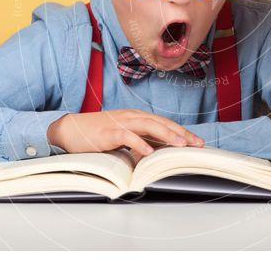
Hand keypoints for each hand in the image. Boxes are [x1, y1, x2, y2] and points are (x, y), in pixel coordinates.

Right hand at [46, 109, 203, 156]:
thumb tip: (159, 153)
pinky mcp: (108, 132)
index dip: (183, 132)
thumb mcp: (124, 137)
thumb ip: (141, 141)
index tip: (198, 142)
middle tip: (197, 144)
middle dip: (181, 133)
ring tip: (181, 145)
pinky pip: (126, 136)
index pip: (165, 124)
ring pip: (148, 126)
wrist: (71, 129)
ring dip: (166, 135)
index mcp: (137, 117)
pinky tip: (149, 152)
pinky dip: (139, 143)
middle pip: (162, 123)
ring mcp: (120, 123)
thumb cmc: (98, 135)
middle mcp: (132, 117)